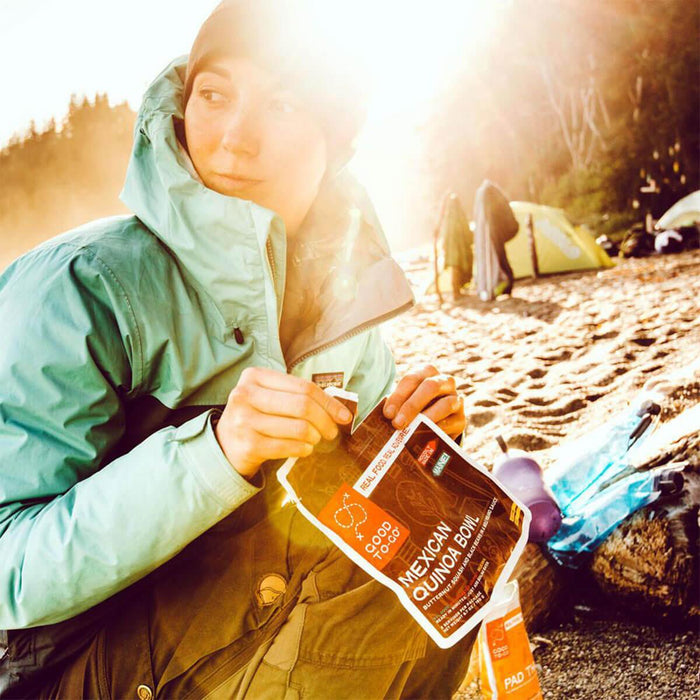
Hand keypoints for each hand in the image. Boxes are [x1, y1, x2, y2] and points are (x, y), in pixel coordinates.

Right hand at [215, 367, 353, 478]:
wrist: (225, 444)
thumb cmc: (257, 417)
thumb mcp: (270, 397)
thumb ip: (298, 397)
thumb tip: (339, 409)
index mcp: (255, 376)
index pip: (303, 387)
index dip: (329, 402)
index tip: (344, 416)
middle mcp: (246, 395)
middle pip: (302, 405)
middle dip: (325, 421)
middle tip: (332, 432)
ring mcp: (244, 420)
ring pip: (298, 427)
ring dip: (314, 437)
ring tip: (314, 439)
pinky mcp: (248, 444)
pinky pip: (288, 446)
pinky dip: (303, 449)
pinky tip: (304, 449)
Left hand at [383, 364, 464, 438]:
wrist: (437, 422)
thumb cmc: (415, 408)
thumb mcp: (405, 402)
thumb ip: (398, 406)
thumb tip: (390, 417)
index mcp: (428, 372)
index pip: (412, 379)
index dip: (398, 396)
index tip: (388, 414)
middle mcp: (445, 382)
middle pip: (430, 387)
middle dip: (412, 405)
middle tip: (397, 423)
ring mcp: (456, 399)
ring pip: (445, 404)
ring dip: (426, 418)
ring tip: (411, 430)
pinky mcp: (461, 420)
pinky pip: (451, 423)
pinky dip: (437, 430)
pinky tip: (424, 436)